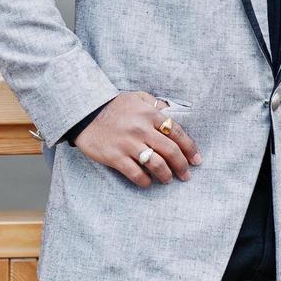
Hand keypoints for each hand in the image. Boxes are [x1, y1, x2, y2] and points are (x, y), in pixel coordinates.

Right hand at [76, 91, 201, 187]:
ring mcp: (128, 143)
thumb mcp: (135, 97)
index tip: (196, 159)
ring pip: (157, 165)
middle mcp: (141, 128)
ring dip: (166, 175)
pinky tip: (148, 182)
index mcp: (149, 113)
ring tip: (168, 180)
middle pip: (171, 151)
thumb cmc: (112, 106)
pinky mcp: (115, 156)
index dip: (190, 148)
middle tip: (186, 175)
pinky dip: (145, 181)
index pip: (177, 132)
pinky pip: (136, 174)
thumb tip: (170, 112)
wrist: (83, 113)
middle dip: (182, 166)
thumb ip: (154, 103)